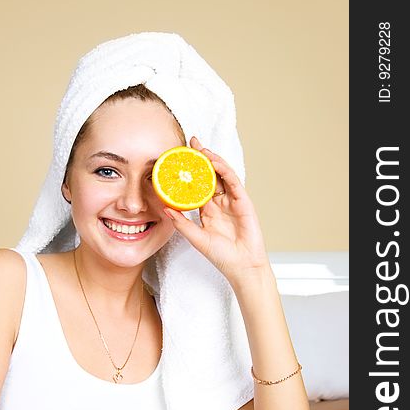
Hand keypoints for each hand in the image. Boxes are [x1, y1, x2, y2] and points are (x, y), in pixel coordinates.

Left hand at [163, 136, 269, 283]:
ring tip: (200, 149)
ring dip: (212, 160)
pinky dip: (224, 171)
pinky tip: (214, 162)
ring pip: (222, 175)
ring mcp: (232, 201)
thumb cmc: (222, 256)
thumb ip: (182, 223)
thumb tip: (166, 208)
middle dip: (201, 159)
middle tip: (190, 143)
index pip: (197, 186)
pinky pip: (233, 182)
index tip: (178, 160)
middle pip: (210, 175)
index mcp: (208, 211)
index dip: (189, 173)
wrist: (242, 266)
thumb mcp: (196, 238)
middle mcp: (220, 203)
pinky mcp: (243, 202)